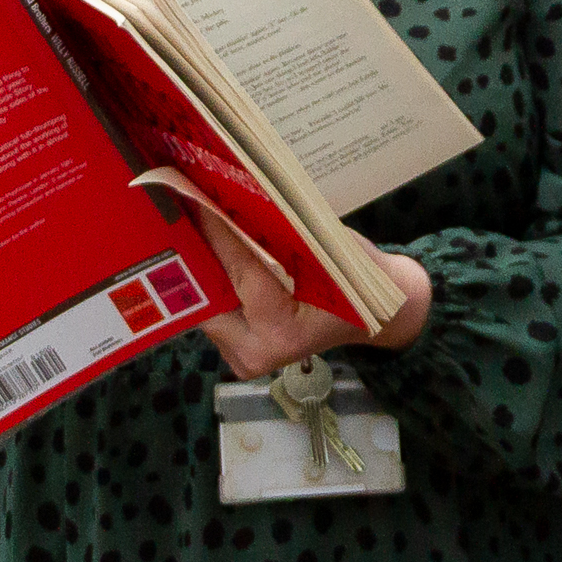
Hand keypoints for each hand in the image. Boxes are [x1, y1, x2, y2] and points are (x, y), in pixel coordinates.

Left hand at [194, 210, 431, 378]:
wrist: (378, 317)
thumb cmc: (360, 281)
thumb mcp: (329, 252)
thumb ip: (283, 236)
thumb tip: (236, 201)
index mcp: (283, 331)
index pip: (243, 273)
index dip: (222, 235)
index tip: (201, 202)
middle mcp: (257, 352)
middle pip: (212, 296)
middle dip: (199, 255)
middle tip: (183, 211)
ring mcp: (245, 359)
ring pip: (208, 305)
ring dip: (202, 268)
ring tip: (190, 226)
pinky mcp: (240, 354)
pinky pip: (217, 312)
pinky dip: (214, 283)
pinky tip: (207, 252)